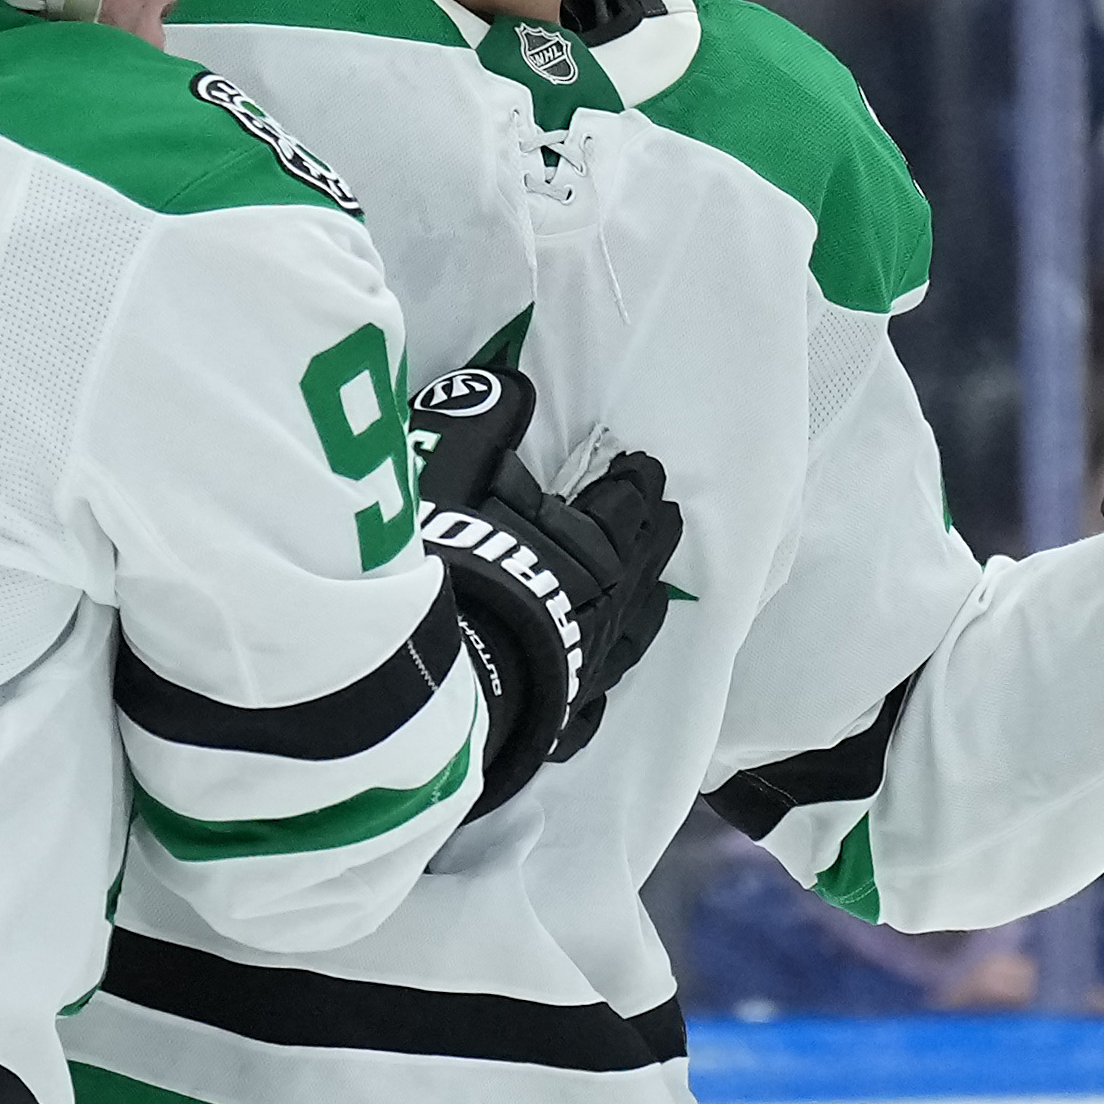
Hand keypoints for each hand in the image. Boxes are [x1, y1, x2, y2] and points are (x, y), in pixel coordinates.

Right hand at [408, 361, 684, 804]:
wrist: (435, 683)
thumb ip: (481, 422)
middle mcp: (602, 605)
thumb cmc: (448, 566)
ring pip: (628, 634)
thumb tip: (513, 385)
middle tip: (667, 520)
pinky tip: (597, 694)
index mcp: (589, 543)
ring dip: (643, 607)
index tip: (644, 466)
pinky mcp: (556, 718)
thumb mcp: (453, 469)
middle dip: (652, 539)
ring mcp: (584, 667)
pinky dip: (598, 691)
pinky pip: (588, 704)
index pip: (623, 503)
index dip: (634, 482)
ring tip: (655, 594)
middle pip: (638, 565)